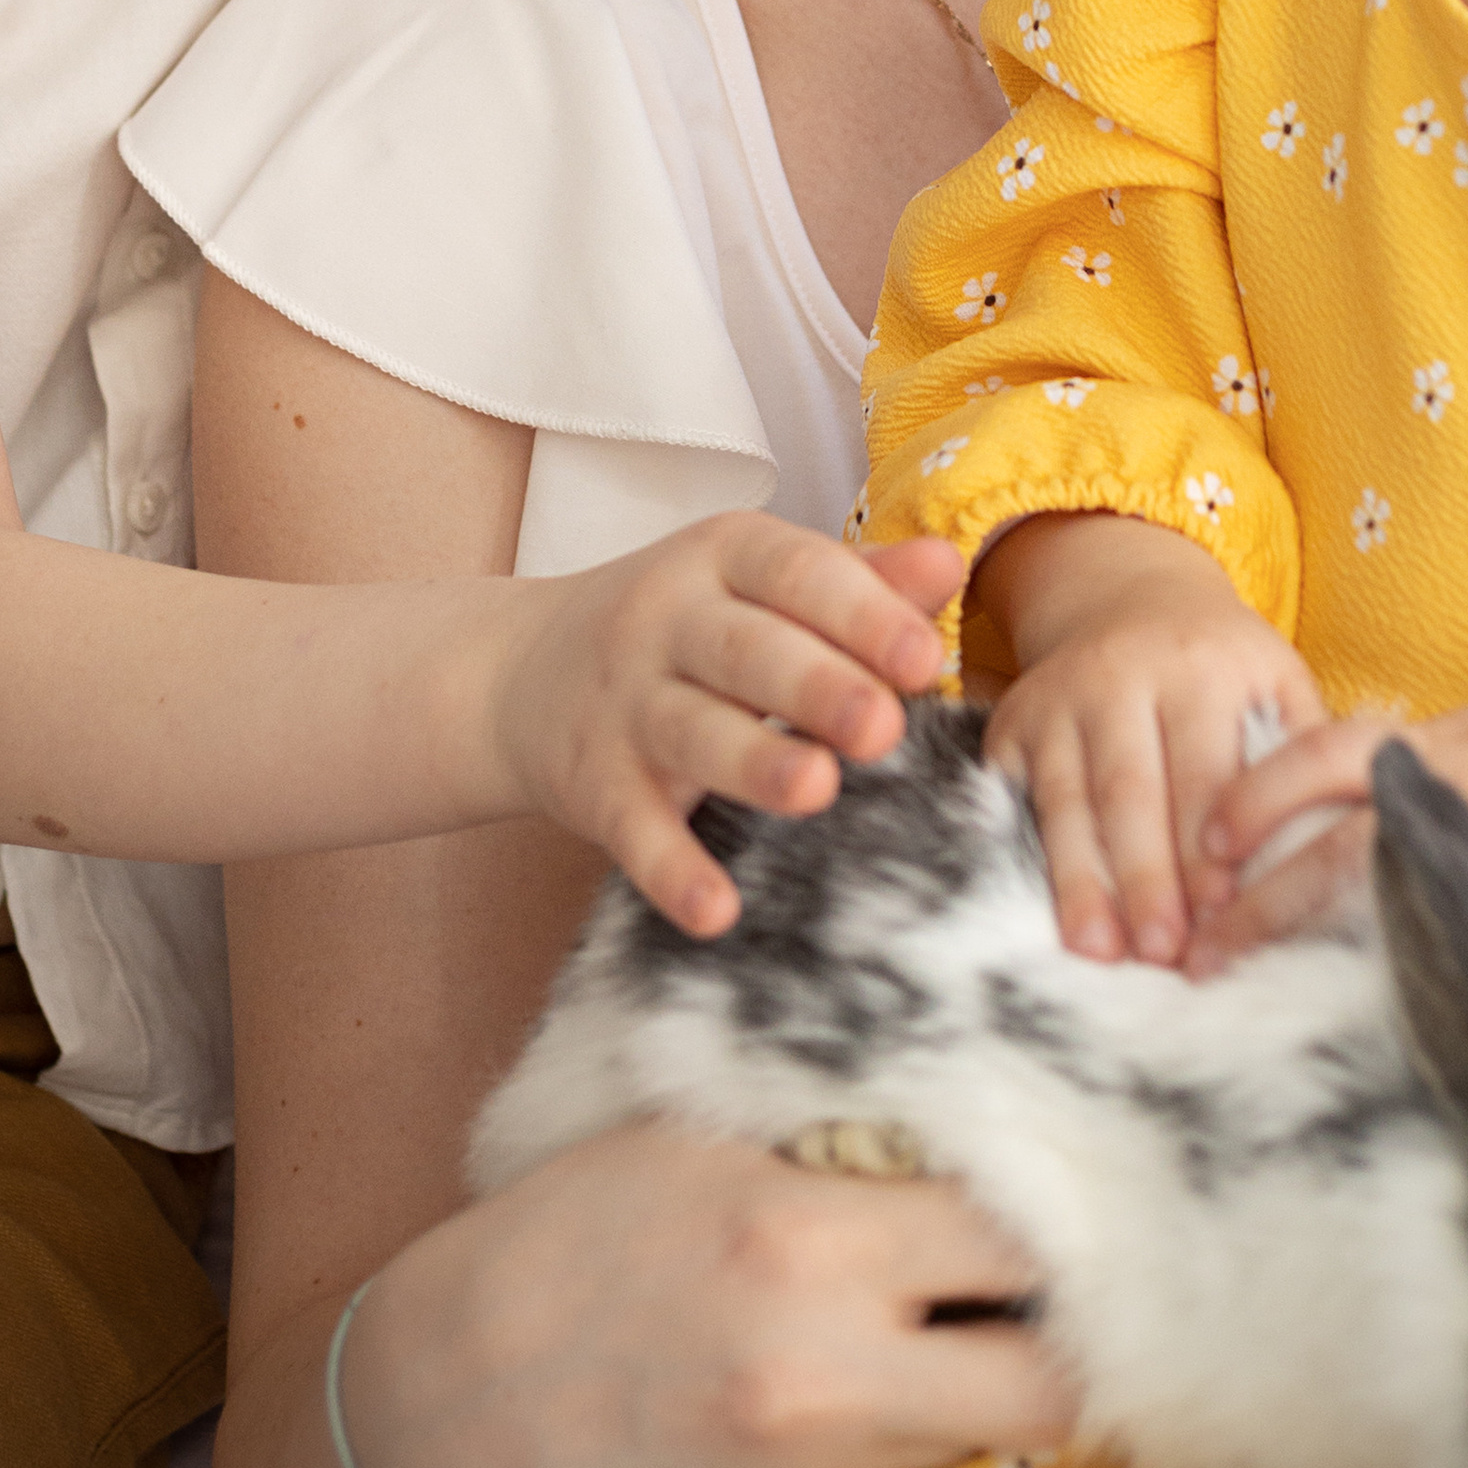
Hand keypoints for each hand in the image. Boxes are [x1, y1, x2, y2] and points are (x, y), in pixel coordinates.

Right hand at [336, 1124, 1071, 1467]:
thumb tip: (979, 1121)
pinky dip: (886, 1442)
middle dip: (1065, 1341)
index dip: (1056, 1215)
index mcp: (808, 1241)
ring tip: (904, 1332)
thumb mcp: (701, 1142)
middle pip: (1054, 1387)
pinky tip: (817, 1399)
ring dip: (968, 1387)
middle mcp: (832, 1375)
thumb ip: (840, 1141)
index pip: (1019, 1234)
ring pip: (979, 1438)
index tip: (1059, 1195)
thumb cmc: (580, 1237)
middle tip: (1041, 1294)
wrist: (462, 1403)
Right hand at [496, 518, 962, 933]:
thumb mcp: (757, 584)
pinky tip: (716, 909)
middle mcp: (667, 621)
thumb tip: (949, 566)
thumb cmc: (683, 628)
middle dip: (814, 685)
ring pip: (691, 732)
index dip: (859, 612)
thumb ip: (856, 578)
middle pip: (744, 650)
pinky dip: (670, 870)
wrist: (519, 674)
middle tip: (882, 725)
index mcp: (723, 558)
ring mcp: (624, 704)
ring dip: (752, 763)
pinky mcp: (594, 786)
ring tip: (816, 790)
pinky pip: (633, 829)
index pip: (794, 571)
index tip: (923, 657)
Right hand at [979, 513, 1322, 963]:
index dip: (1211, 848)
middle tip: (1163, 952)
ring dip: (1081, 880)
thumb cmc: (1223, 667)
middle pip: (1130, 788)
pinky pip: (1013, 799)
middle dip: (1146, 874)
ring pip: (1066, 799)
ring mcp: (1057, 698)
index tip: (1222, 916)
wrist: (1127, 597)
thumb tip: (1328, 850)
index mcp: (1203, 667)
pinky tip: (1045, 914)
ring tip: (1099, 950)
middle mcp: (1121, 674)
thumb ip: (1301, 757)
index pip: (1206, 771)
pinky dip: (1029, 857)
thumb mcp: (1276, 682)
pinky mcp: (1010, 723)